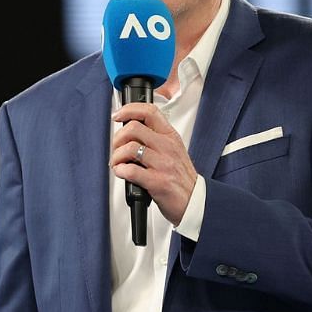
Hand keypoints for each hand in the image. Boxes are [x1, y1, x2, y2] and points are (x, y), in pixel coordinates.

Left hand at [108, 103, 198, 224]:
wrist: (195, 202)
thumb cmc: (180, 177)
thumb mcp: (173, 150)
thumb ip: (154, 138)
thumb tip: (128, 129)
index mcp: (170, 137)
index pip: (150, 111)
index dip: (129, 109)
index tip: (117, 115)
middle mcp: (168, 147)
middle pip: (133, 128)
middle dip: (117, 138)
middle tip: (116, 148)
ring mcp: (164, 164)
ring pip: (129, 148)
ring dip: (116, 156)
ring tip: (118, 163)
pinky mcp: (158, 182)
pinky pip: (131, 170)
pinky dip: (120, 171)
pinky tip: (122, 173)